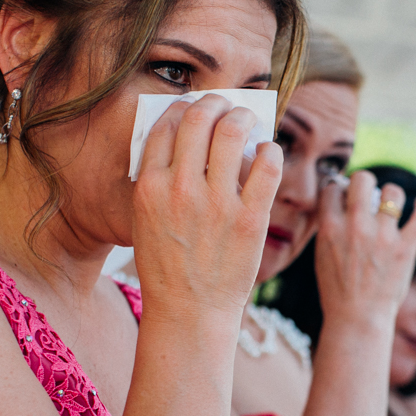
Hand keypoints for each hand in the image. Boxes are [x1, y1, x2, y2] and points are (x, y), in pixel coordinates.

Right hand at [133, 94, 282, 318]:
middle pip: (199, 119)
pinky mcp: (249, 219)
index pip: (165, 125)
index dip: (183, 107)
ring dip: (243, 119)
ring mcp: (216, 204)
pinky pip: (266, 167)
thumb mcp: (146, 220)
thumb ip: (158, 182)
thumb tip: (184, 142)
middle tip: (226, 105)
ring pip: (233, 134)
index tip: (195, 106)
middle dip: (215, 103)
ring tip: (249, 122)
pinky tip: (268, 152)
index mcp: (149, 186)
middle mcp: (180, 189)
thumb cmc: (168, 267)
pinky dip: (270, 151)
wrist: (189, 312)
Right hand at [314, 171, 415, 328]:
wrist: (357, 318)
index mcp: (330, 228)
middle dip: (365, 182)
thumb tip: (340, 199)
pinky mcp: (405, 248)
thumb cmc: (337, 290)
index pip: (333, 188)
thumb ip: (329, 227)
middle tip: (368, 194)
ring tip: (391, 205)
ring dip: (392, 195)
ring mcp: (383, 236)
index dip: (340, 189)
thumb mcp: (321, 255)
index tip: (345, 197)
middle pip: (363, 179)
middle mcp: (356, 226)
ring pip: (393, 193)